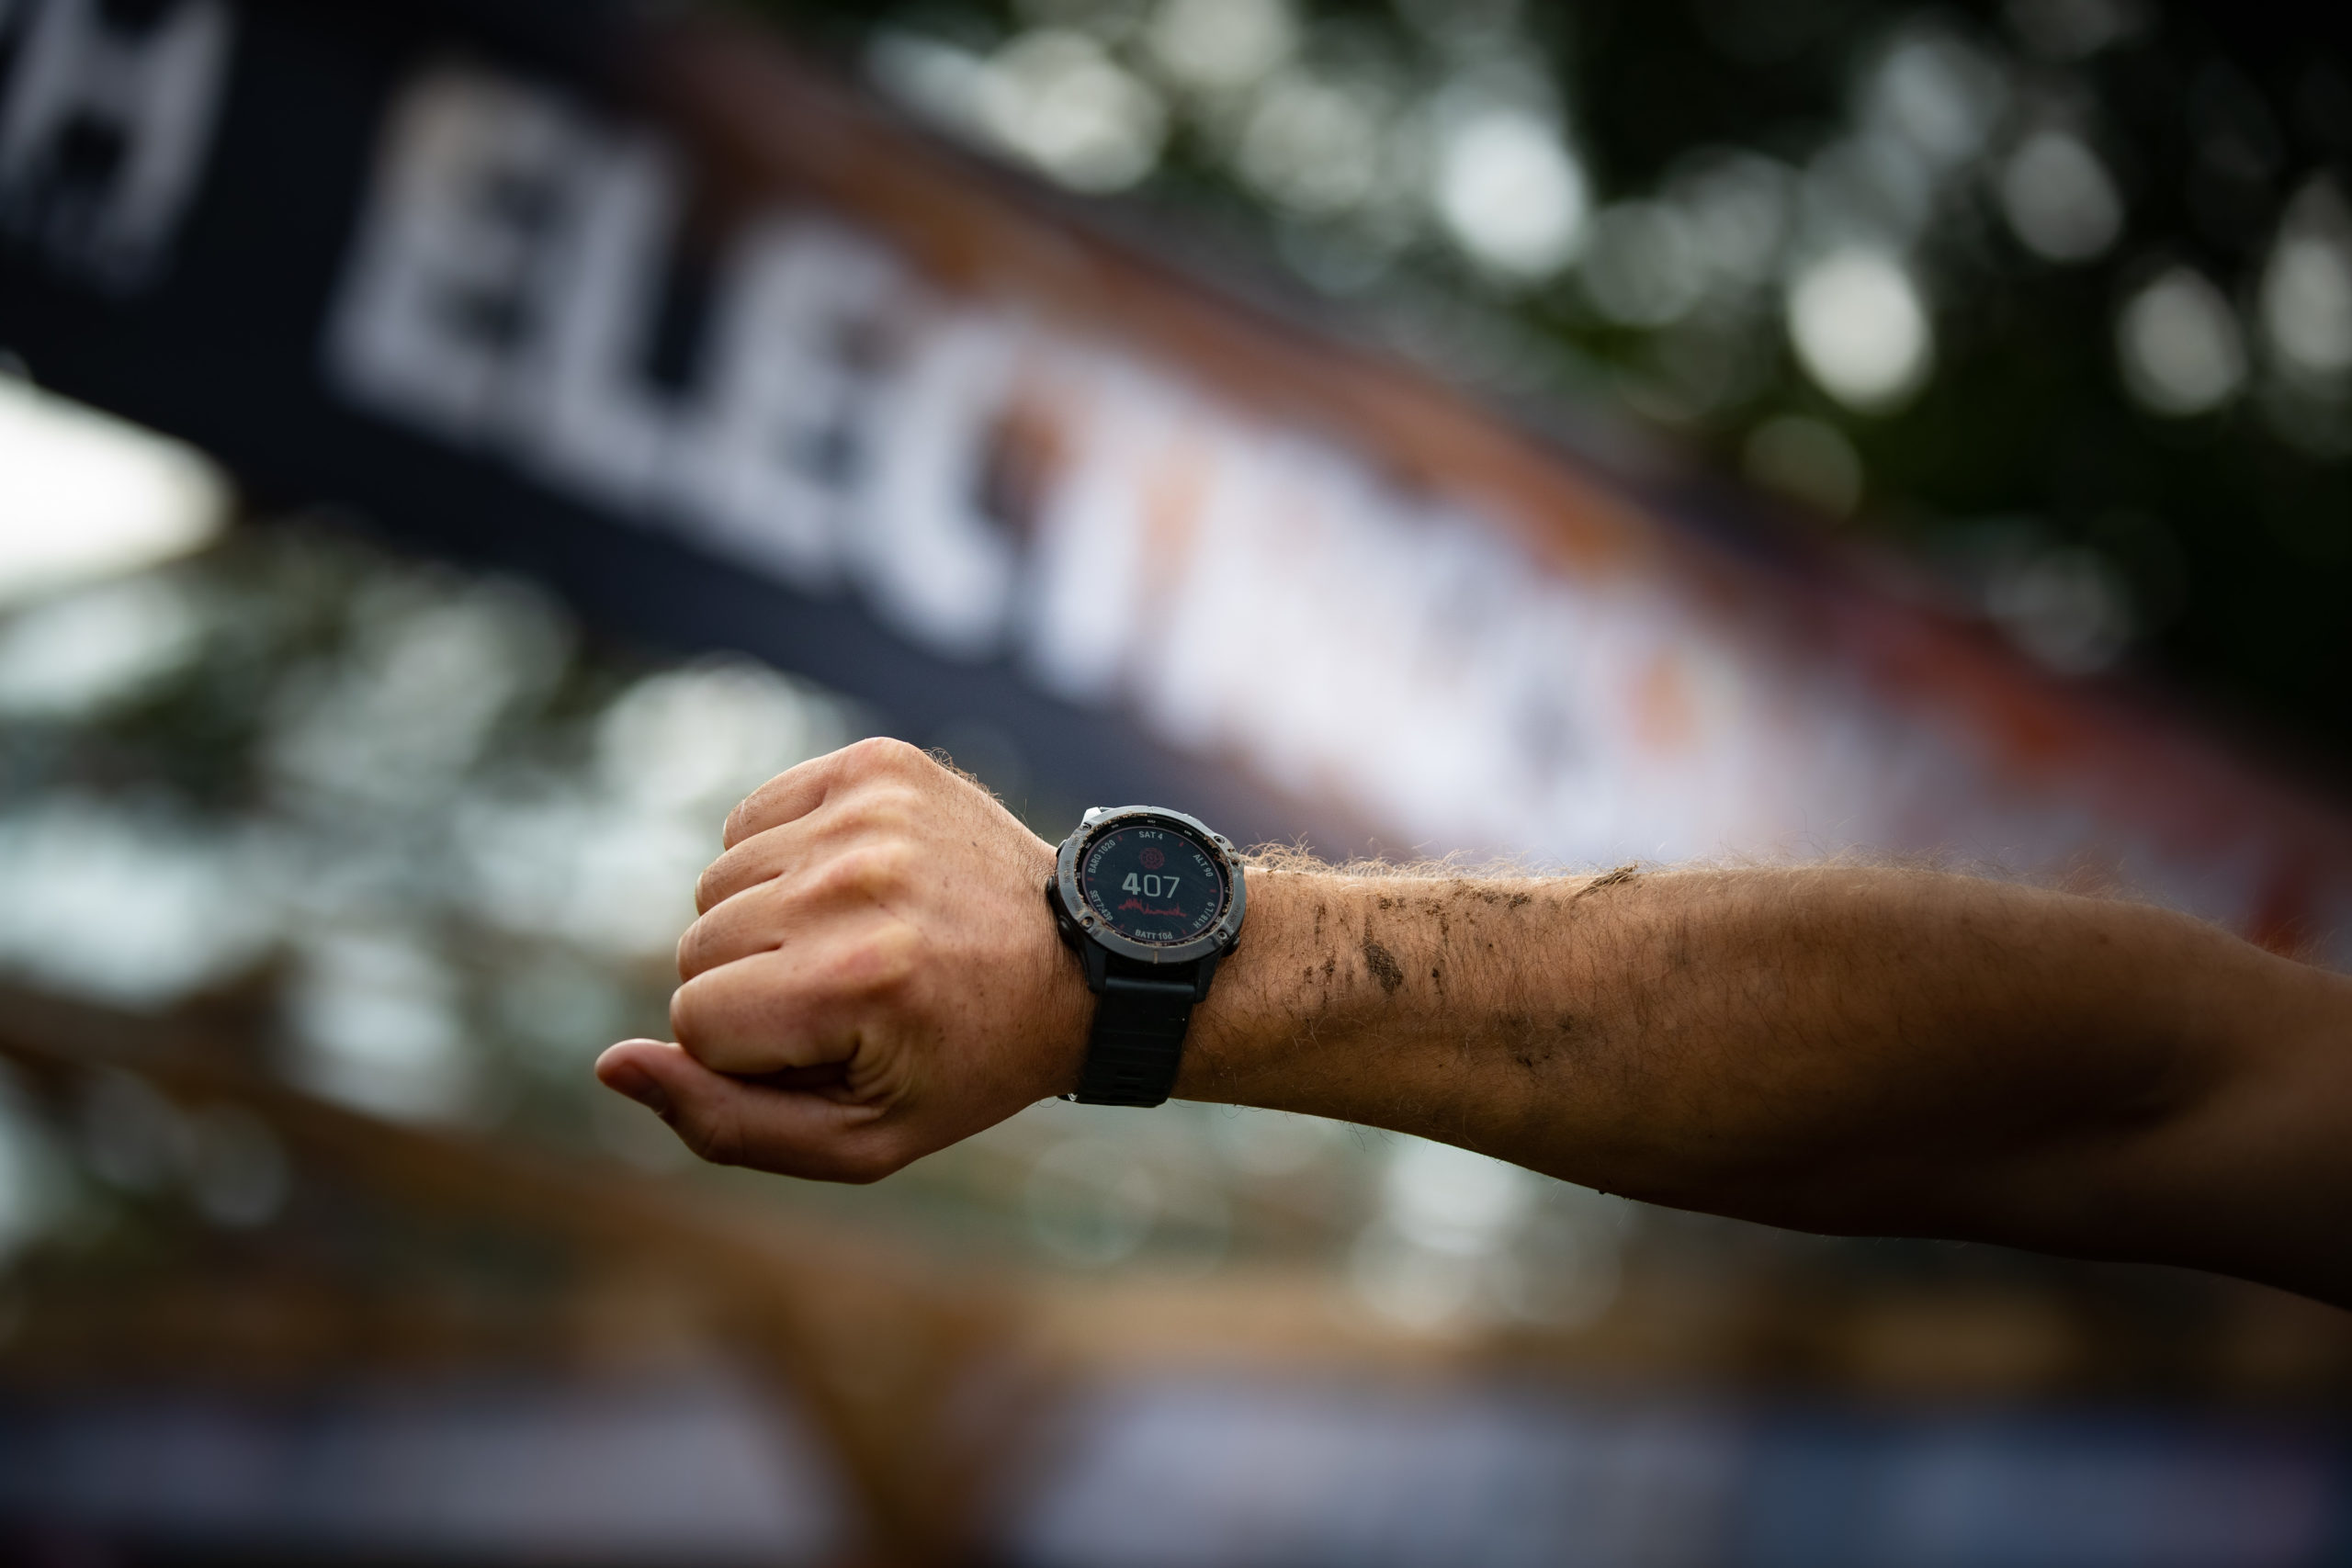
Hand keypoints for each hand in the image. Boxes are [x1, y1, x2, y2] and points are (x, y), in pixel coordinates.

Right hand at [594, 738, 1092, 1180]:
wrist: (1081, 960)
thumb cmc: (964, 1063)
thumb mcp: (861, 1139)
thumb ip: (725, 1122)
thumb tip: (611, 1065)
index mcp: (856, 981)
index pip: (694, 1022)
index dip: (749, 1054)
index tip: (832, 1047)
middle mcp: (857, 882)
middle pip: (697, 948)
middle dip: (753, 988)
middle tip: (851, 997)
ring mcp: (868, 811)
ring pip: (717, 884)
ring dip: (765, 922)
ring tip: (856, 940)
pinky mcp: (873, 765)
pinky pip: (750, 819)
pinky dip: (780, 859)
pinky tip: (852, 886)